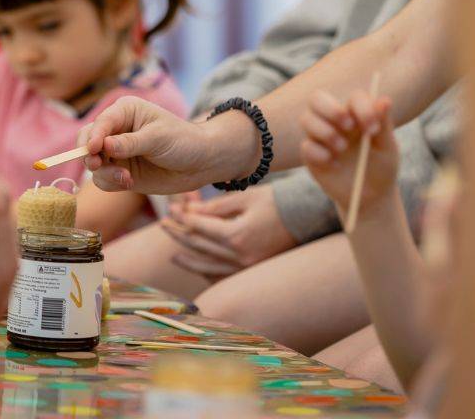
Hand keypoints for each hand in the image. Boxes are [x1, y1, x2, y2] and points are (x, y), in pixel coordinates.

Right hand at [79, 96, 259, 194]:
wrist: (200, 164)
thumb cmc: (183, 141)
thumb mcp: (158, 138)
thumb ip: (130, 143)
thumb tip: (104, 146)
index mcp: (125, 111)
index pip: (101, 122)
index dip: (94, 136)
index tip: (95, 149)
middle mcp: (116, 130)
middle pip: (87, 140)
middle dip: (89, 153)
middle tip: (97, 164)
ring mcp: (116, 153)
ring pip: (93, 163)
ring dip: (104, 172)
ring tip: (125, 178)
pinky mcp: (120, 172)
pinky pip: (103, 179)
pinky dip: (111, 182)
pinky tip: (128, 182)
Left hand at [160, 185, 296, 279]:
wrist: (309, 215)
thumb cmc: (277, 201)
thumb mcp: (245, 197)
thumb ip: (217, 207)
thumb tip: (191, 214)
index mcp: (237, 236)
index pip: (201, 228)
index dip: (184, 219)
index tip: (172, 211)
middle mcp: (241, 257)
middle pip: (201, 247)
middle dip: (181, 235)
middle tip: (165, 225)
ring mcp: (248, 268)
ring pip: (210, 266)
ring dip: (190, 260)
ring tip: (174, 255)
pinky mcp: (255, 271)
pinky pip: (226, 277)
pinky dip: (210, 273)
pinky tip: (199, 268)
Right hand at [299, 89, 398, 210]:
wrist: (371, 195)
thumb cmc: (381, 167)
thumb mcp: (386, 147)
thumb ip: (383, 124)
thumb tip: (384, 100)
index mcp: (356, 113)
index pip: (353, 97)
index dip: (362, 108)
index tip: (374, 129)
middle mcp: (334, 121)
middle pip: (317, 98)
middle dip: (331, 110)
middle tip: (349, 127)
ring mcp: (319, 137)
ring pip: (307, 119)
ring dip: (325, 132)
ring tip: (343, 148)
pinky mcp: (311, 155)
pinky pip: (306, 147)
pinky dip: (320, 154)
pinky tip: (335, 165)